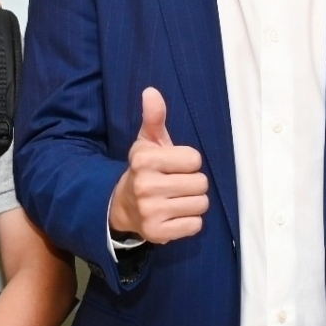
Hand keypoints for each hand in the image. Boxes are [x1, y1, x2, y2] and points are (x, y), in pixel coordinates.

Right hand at [107, 88, 207, 243]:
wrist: (123, 207)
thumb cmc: (144, 170)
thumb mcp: (147, 142)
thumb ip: (154, 117)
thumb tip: (151, 91)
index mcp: (144, 159)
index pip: (194, 159)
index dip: (189, 163)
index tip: (174, 166)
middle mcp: (145, 185)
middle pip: (201, 183)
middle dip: (194, 184)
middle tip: (177, 185)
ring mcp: (150, 211)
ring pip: (201, 204)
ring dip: (194, 203)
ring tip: (177, 200)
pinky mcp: (157, 233)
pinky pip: (195, 225)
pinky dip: (190, 222)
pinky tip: (175, 216)